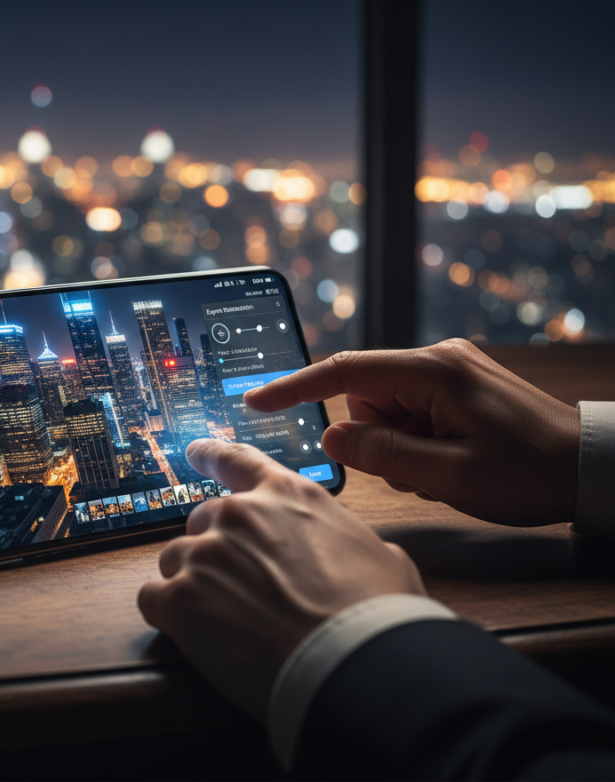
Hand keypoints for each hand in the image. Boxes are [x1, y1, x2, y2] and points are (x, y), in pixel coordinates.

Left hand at [138, 439, 424, 720]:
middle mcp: (237, 515)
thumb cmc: (375, 616)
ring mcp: (204, 554)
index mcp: (285, 495)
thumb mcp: (381, 556)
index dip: (211, 454)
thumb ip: (346, 540)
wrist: (354, 666)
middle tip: (243, 591)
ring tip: (231, 622)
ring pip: (175, 561)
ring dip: (193, 586)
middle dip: (215, 552)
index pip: (236, 460)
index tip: (194, 451)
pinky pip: (153, 598)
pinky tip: (200, 636)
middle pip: (201, 523)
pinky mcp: (179, 598)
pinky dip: (170, 617)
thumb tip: (350, 555)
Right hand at [244, 339, 579, 526]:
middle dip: (377, 438)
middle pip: (365, 398)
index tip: (255, 399)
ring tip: (444, 468)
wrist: (592, 466)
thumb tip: (333, 436)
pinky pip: (409, 414)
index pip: (344, 372)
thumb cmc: (532, 472)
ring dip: (400, 446)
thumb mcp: (452, 475)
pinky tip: (451, 460)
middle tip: (420, 470)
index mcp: (433, 372)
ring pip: (385, 410)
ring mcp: (448, 371)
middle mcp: (437, 360)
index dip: (294, 386)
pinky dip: (416, 442)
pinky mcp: (455, 386)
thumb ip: (384, 455)